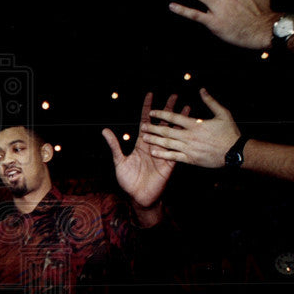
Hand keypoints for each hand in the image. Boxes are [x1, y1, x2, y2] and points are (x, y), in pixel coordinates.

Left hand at [103, 92, 189, 209]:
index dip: (147, 108)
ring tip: (187, 109)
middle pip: (162, 123)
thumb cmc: (128, 181)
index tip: (150, 95)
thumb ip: (114, 146)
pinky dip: (181, 140)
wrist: (139, 197)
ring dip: (179, 121)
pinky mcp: (169, 163)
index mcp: (142, 144)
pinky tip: (188, 131)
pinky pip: (175, 150)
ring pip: (172, 134)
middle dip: (167, 109)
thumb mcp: (119, 161)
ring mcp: (163, 153)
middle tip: (174, 96)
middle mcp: (154, 145)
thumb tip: (104, 131)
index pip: (145, 122)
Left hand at [141, 88, 240, 167]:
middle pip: (167, 131)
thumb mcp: (223, 114)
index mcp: (195, 125)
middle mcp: (190, 136)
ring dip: (155, 140)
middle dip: (153, 128)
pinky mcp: (191, 159)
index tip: (152, 112)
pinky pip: (174, 157)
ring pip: (168, 144)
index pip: (174, 117)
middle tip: (142, 126)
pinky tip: (154, 152)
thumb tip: (202, 90)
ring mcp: (189, 149)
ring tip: (144, 138)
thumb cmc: (230, 133)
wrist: (235, 153)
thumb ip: (211, 102)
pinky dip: (163, 154)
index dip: (161, 114)